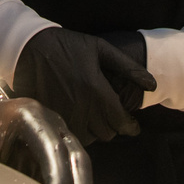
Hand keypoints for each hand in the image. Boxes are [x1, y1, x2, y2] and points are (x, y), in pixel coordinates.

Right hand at [8, 28, 154, 147]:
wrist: (30, 46)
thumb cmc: (68, 45)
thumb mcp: (101, 49)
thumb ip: (128, 68)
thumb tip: (152, 85)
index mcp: (97, 90)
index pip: (120, 121)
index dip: (130, 126)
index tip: (133, 126)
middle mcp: (81, 106)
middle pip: (106, 133)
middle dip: (113, 126)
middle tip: (112, 116)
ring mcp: (64, 113)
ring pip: (89, 137)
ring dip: (95, 130)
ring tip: (95, 117)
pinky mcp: (50, 117)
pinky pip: (70, 133)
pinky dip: (78, 130)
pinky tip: (79, 117)